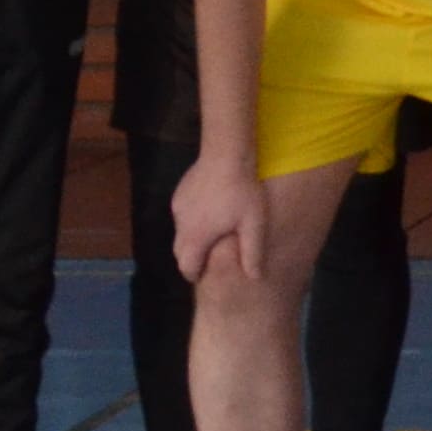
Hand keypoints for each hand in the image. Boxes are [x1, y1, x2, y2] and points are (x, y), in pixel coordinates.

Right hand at [168, 154, 269, 288]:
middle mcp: (181, 224)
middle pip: (180, 251)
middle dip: (191, 258)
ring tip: (211, 234)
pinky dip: (192, 218)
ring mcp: (178, 206)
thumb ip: (252, 252)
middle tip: (207, 259)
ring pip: (180, 231)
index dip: (195, 274)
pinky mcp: (180, 192)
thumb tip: (254, 277)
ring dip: (192, 237)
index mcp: (196, 236)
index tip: (202, 276)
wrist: (227, 153)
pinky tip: (210, 209)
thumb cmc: (242, 192)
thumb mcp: (253, 224)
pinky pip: (182, 213)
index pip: (187, 266)